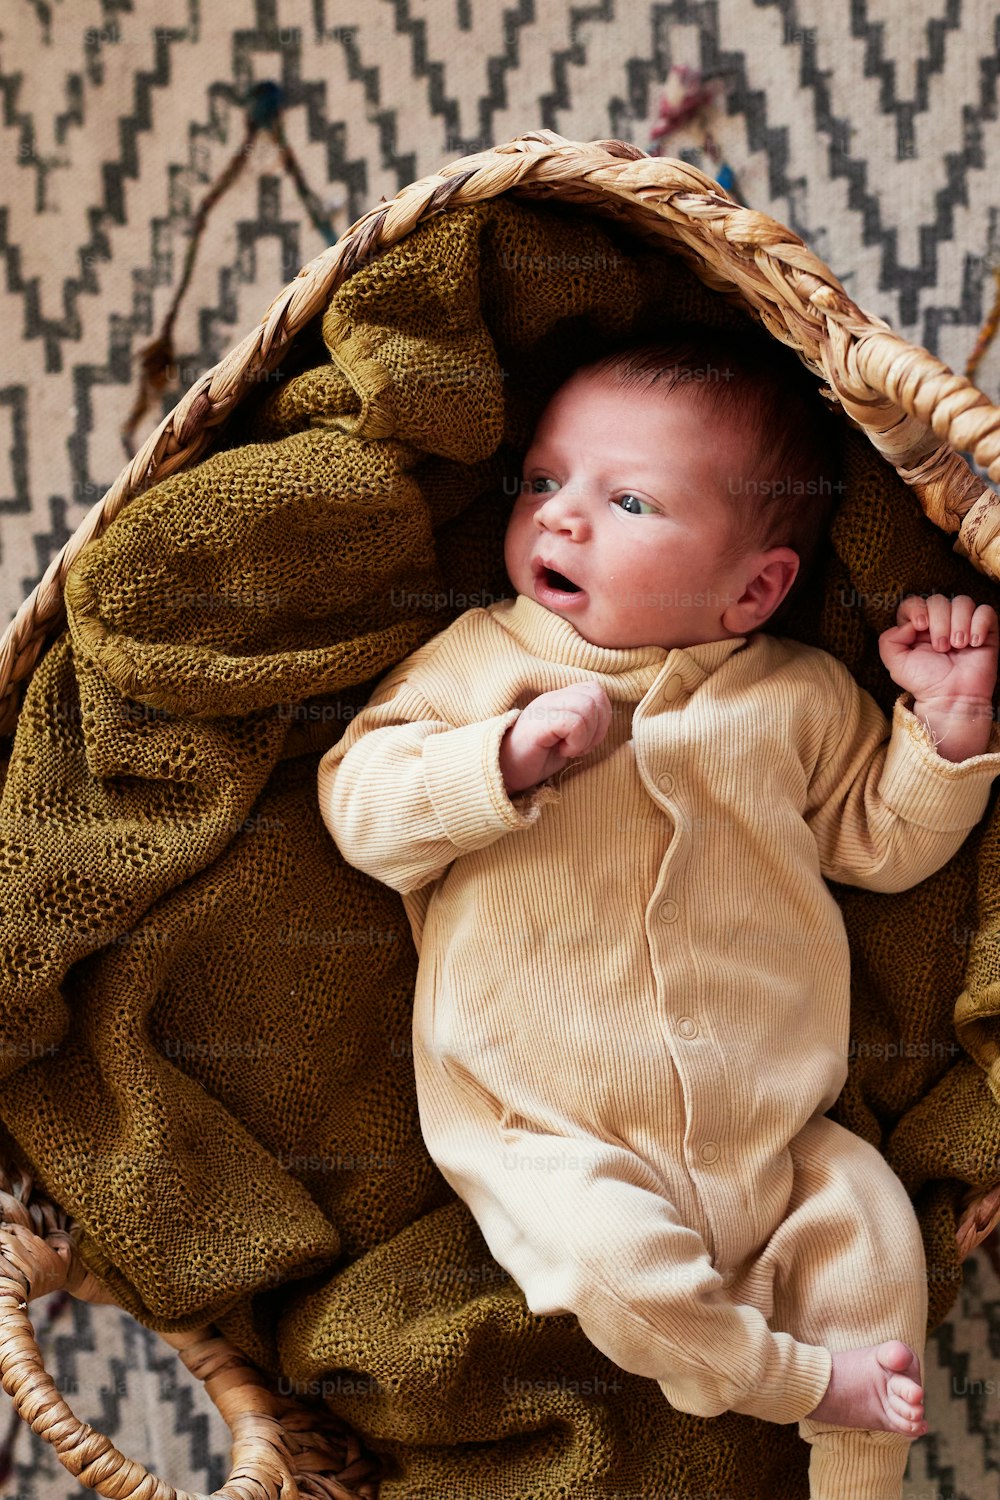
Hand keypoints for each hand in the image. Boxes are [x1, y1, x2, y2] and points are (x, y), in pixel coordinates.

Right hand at [499, 683, 611, 794]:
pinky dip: (576, 742)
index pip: (596, 690)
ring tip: (570, 749)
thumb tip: (605, 720)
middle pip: (596, 694)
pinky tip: (563, 751)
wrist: (503, 772)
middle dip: (598, 727)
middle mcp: (551, 698)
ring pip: (587, 706)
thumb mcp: (566, 738)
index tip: (586, 740)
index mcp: (559, 698)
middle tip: (579, 746)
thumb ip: (585, 723)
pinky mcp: (538, 724)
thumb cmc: (536, 758)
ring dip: (586, 736)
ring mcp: (543, 708)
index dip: (602, 716)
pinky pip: (574, 723)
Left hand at [879, 594, 997, 702]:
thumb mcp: (896, 664)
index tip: (921, 625)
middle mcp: (940, 622)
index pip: (915, 602)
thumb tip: (907, 624)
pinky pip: (986, 611)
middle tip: (941, 648)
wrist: (951, 698)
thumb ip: (888, 640)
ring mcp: (963, 625)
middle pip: (939, 600)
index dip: (917, 608)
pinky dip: (979, 624)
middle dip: (939, 623)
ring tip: (958, 646)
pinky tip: (974, 643)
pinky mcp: (984, 631)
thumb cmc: (925, 682)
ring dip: (959, 624)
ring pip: (963, 602)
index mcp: (918, 627)